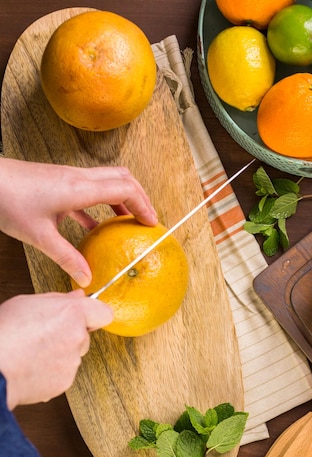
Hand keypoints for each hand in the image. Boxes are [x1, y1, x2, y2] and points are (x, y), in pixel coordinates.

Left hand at [0, 158, 157, 286]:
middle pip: (122, 179)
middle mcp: (78, 178)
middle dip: (140, 197)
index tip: (153, 223)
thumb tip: (87, 278)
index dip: (143, 205)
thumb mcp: (39, 236)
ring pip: (107, 181)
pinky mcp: (59, 182)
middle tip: (147, 220)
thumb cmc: (8, 201)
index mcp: (79, 188)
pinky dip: (100, 204)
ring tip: (128, 223)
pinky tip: (97, 226)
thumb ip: (67, 257)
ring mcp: (69, 178)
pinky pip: (89, 190)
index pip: (124, 189)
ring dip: (121, 199)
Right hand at [0, 290, 112, 408]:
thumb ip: (58, 299)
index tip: (86, 316)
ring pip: (73, 355)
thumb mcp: (27, 303)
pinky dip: (51, 371)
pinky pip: (63, 373)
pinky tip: (32, 365)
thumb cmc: (4, 334)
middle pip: (84, 335)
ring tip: (32, 351)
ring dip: (60, 353)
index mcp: (71, 314)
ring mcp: (72, 362)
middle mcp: (77, 337)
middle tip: (45, 334)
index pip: (103, 312)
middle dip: (70, 334)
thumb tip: (77, 297)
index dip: (94, 314)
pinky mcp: (65, 382)